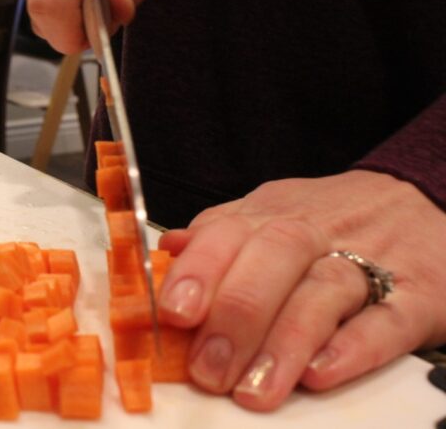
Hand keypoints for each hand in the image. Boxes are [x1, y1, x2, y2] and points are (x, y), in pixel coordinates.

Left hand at [157, 170, 445, 410]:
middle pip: (273, 258)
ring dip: (285, 342)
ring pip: (324, 292)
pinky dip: (353, 348)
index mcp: (274, 213)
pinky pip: (387, 320)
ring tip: (253, 388)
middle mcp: (318, 232)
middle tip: (209, 368)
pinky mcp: (419, 296)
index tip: (173, 314)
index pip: (228, 232)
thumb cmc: (336, 217)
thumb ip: (220, 233)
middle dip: (235, 315)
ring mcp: (371, 262)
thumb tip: (166, 250)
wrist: (425, 198)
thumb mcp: (274, 210)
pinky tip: (321, 373)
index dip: (198, 272)